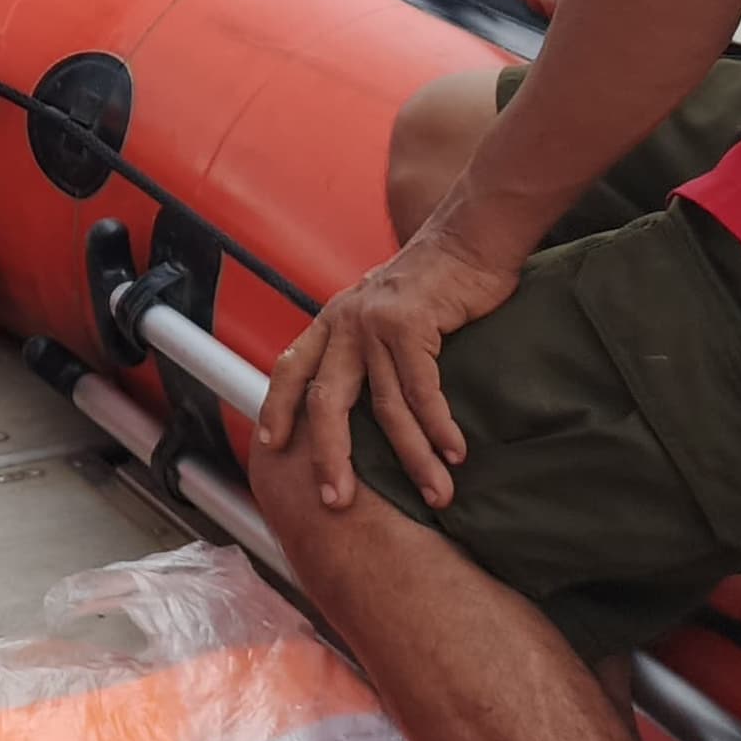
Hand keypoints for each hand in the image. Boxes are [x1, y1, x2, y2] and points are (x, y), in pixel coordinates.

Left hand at [254, 222, 520, 511]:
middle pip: (327, 401)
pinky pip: (423, 391)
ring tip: (435, 493)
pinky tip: (455, 453)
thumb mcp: (383, 313)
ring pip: (386, 407)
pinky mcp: (410, 324)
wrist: (469, 238)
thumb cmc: (433, 284)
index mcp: (332, 322)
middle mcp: (344, 322)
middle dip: (330, 457)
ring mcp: (374, 323)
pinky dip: (439, 427)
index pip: (290, 368)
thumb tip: (363, 401)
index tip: (271, 446)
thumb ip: (366, 350)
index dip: (277, 407)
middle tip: (337, 502)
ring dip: (413, 457)